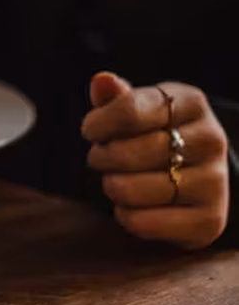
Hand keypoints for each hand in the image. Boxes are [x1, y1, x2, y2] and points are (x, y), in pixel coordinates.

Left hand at [82, 72, 229, 250]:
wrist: (202, 169)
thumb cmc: (159, 130)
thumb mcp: (143, 106)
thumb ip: (118, 96)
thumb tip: (101, 81)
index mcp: (191, 103)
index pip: (130, 111)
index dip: (99, 123)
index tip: (89, 130)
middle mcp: (210, 140)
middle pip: (130, 153)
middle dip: (102, 157)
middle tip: (98, 157)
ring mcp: (214, 182)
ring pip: (134, 189)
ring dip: (111, 186)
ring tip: (112, 179)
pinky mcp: (209, 221)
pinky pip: (145, 223)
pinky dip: (125, 215)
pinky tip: (126, 205)